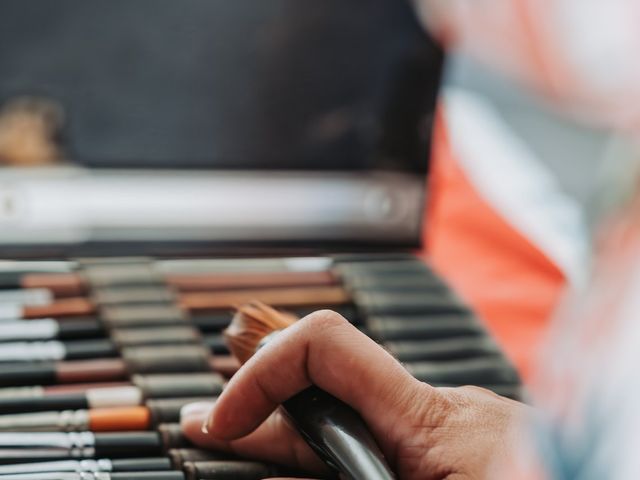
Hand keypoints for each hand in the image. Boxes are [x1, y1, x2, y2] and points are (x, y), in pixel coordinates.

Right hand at [181, 310, 526, 478]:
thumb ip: (355, 475)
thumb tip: (294, 462)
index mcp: (435, 421)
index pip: (327, 347)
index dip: (261, 372)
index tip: (223, 422)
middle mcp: (446, 409)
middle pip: (333, 387)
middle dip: (268, 406)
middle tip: (214, 429)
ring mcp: (459, 424)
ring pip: (362, 413)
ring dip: (307, 433)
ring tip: (254, 444)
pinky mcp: (466, 444)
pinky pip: (393, 432)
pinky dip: (350, 445)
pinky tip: (323, 462)